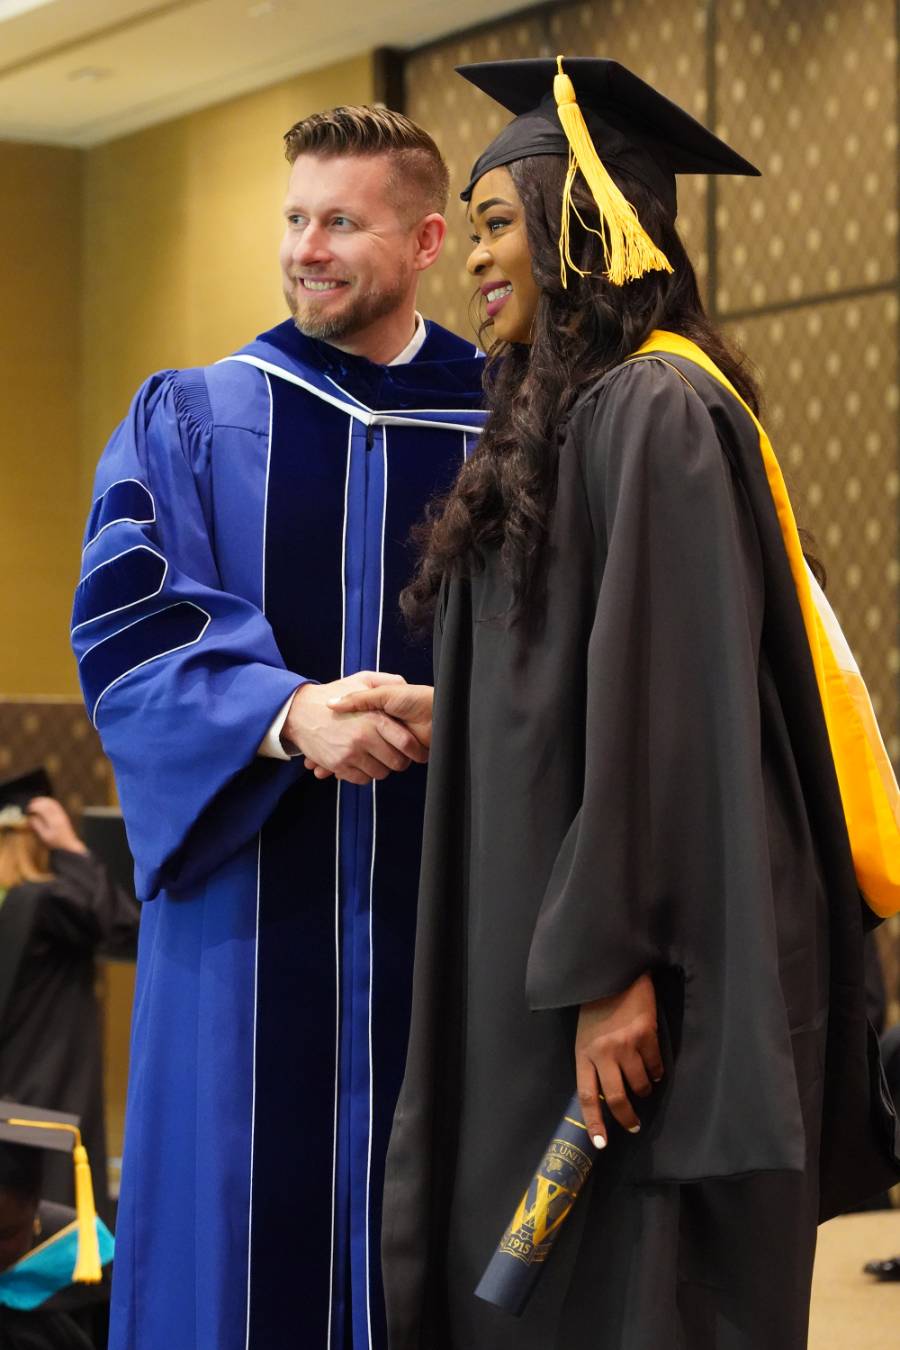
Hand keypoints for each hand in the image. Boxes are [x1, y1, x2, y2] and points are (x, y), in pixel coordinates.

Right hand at [26, 797, 87, 854]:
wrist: (68, 845)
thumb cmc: (55, 842)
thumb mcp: (44, 836)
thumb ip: (37, 826)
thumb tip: (31, 817)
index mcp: (53, 821)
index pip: (43, 809)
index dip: (34, 807)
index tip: (28, 809)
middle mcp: (58, 816)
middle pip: (48, 804)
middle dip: (38, 802)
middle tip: (30, 804)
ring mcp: (62, 814)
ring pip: (52, 803)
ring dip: (43, 800)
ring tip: (35, 802)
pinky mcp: (63, 815)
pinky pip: (56, 805)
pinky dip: (49, 802)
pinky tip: (44, 804)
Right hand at [283, 671, 427, 786]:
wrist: (299, 710)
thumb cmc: (332, 694)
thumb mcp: (362, 678)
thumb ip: (386, 681)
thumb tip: (404, 686)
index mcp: (374, 718)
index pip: (406, 743)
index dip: (414, 749)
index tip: (414, 750)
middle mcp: (363, 737)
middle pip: (396, 762)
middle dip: (400, 761)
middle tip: (396, 755)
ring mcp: (350, 753)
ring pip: (380, 773)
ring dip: (381, 768)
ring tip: (377, 757)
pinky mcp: (338, 765)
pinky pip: (361, 779)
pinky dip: (364, 774)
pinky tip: (362, 762)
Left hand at [575, 971, 661, 1148]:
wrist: (612, 973)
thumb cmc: (596, 1007)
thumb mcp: (585, 1036)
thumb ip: (593, 1063)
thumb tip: (606, 1096)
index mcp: (583, 1053)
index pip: (586, 1095)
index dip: (594, 1122)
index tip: (601, 1144)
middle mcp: (603, 1051)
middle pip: (615, 1097)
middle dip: (626, 1117)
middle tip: (634, 1125)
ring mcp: (626, 1043)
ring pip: (640, 1084)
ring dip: (645, 1090)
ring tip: (645, 1086)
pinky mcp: (646, 1034)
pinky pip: (656, 1066)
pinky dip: (657, 1073)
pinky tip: (654, 1069)